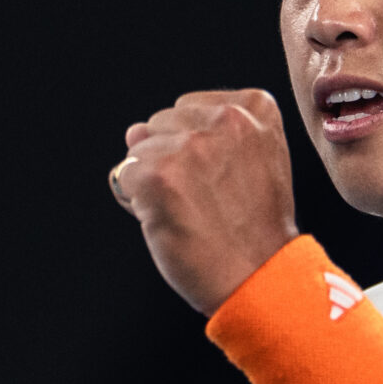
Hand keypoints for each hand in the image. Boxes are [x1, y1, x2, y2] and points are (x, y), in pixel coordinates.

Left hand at [110, 89, 297, 313]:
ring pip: (141, 149)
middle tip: (206, 200)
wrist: (258, 276)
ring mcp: (191, 144)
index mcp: (255, 107)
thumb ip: (201, 135)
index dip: (195, 149)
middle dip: (172, 159)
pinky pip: (123, 175)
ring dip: (154, 181)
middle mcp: (225, 118)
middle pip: (163, 123)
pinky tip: (171, 220)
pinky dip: (137, 202)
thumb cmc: (253, 229)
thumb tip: (133, 130)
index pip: (191, 109)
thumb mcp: (252, 163)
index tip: (223, 180)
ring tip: (191, 211)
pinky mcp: (159, 173)